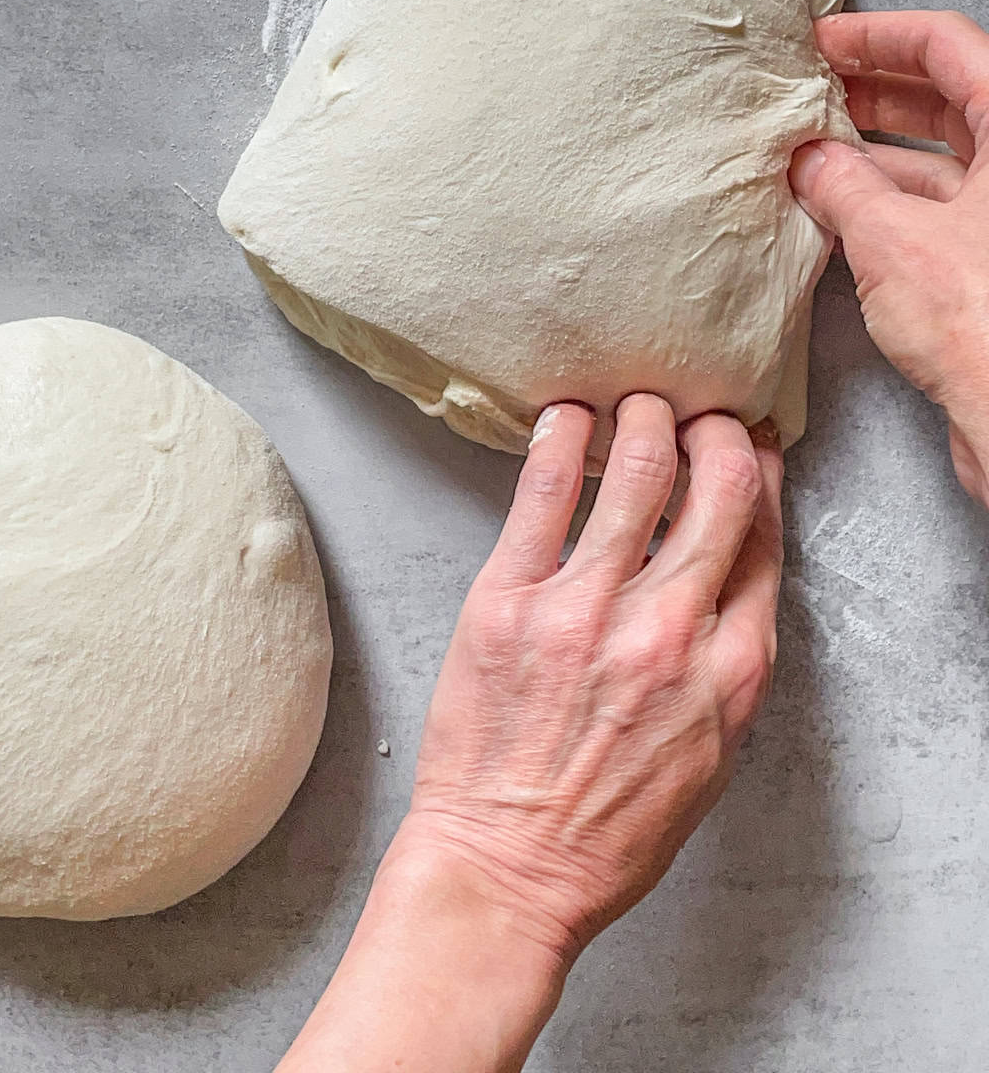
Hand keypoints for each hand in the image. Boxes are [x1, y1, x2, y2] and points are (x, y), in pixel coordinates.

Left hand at [278, 398, 782, 1072]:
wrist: (508, 869)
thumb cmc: (607, 828)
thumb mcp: (709, 756)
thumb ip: (727, 663)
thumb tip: (728, 577)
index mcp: (729, 670)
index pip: (763, 537)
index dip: (761, 476)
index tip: (751, 447)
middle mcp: (668, 629)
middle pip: (717, 488)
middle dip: (714, 431)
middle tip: (696, 411)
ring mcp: (587, 609)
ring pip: (638, 472)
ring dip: (645, 419)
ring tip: (635, 402)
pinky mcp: (509, 598)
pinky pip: (543, 492)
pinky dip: (562, 438)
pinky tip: (567, 415)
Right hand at [789, 10, 988, 505]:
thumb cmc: (986, 328)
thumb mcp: (892, 239)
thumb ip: (843, 185)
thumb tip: (810, 159)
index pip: (951, 46)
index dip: (881, 35)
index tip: (824, 40)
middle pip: (950, 100)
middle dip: (874, 94)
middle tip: (810, 93)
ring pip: (941, 163)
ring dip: (872, 157)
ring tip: (805, 157)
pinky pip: (937, 216)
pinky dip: (886, 207)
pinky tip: (833, 213)